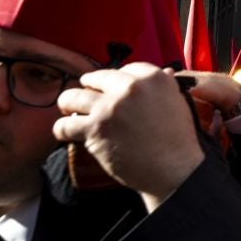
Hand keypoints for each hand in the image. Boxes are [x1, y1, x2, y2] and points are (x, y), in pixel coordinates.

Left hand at [56, 64, 206, 212]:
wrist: (174, 171)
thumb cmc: (179, 140)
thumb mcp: (178, 103)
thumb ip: (166, 85)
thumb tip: (167, 70)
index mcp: (153, 78)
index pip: (124, 69)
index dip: (114, 80)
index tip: (111, 90)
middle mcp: (130, 88)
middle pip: (95, 78)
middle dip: (88, 87)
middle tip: (85, 97)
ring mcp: (110, 108)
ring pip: (72, 97)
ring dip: (68, 104)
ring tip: (68, 110)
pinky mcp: (96, 130)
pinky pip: (65, 125)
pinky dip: (62, 129)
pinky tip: (66, 132)